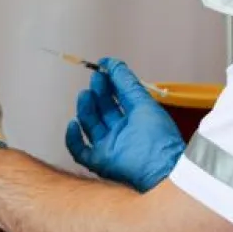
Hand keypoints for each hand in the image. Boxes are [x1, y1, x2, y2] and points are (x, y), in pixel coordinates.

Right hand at [64, 58, 184, 191]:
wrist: (159, 168)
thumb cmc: (157, 136)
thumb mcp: (143, 103)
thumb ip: (127, 82)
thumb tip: (112, 62)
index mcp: (136, 119)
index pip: (119, 98)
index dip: (111, 83)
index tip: (104, 68)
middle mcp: (121, 133)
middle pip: (103, 110)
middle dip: (98, 92)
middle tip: (96, 78)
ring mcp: (109, 147)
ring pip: (90, 126)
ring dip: (86, 109)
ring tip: (86, 93)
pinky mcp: (99, 162)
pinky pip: (79, 151)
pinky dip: (73, 138)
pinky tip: (73, 123)